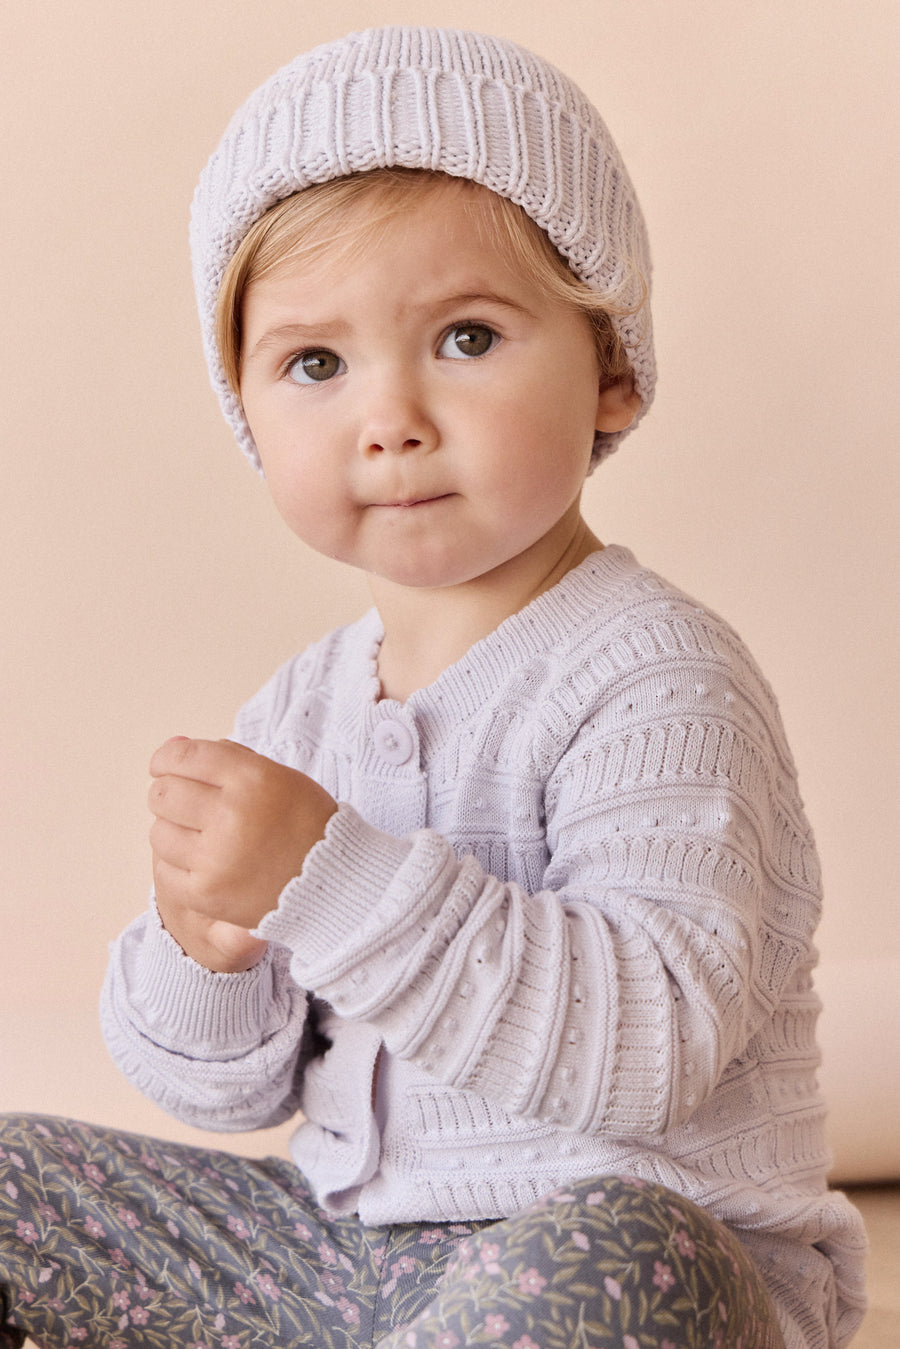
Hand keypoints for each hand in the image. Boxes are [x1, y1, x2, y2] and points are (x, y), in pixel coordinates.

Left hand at [148, 737, 336, 970]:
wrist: (332, 882)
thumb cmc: (303, 822)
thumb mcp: (279, 776)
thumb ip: (227, 757)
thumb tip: (170, 747)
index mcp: (252, 779)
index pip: (183, 756)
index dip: (166, 758)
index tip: (164, 765)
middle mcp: (232, 815)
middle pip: (164, 793)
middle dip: (169, 793)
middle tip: (185, 802)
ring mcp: (216, 857)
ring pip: (159, 832)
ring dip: (174, 830)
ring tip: (200, 835)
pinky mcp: (206, 893)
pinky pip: (164, 870)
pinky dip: (178, 865)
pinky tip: (202, 862)